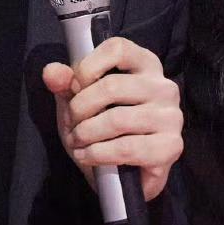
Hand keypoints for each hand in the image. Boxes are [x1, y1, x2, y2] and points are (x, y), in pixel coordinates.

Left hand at [42, 36, 182, 201]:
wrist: (120, 175)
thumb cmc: (102, 129)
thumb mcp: (78, 102)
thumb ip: (65, 84)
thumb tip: (51, 72)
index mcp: (145, 65)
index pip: (117, 49)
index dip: (87, 67)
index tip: (74, 87)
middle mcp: (164, 87)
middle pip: (112, 86)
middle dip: (80, 108)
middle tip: (71, 124)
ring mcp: (172, 117)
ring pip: (117, 119)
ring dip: (86, 133)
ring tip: (77, 142)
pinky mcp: (171, 147)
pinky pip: (127, 148)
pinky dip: (98, 154)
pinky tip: (87, 156)